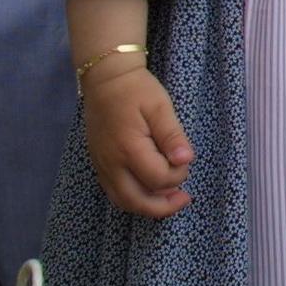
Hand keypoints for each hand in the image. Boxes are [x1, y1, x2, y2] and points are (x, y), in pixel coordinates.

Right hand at [82, 62, 193, 218]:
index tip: (185, 160)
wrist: (105, 79)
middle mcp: (111, 164)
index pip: (157, 179)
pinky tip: (150, 190)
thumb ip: (172, 135)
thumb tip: (186, 160)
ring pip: (123, 201)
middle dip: (163, 206)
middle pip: (136, 201)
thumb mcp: (160, 106)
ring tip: (170, 199)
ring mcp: (102, 166)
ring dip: (148, 206)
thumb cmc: (136, 90)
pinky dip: (134, 198)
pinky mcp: (99, 165)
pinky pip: (114, 192)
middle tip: (184, 199)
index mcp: (129, 148)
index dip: (177, 176)